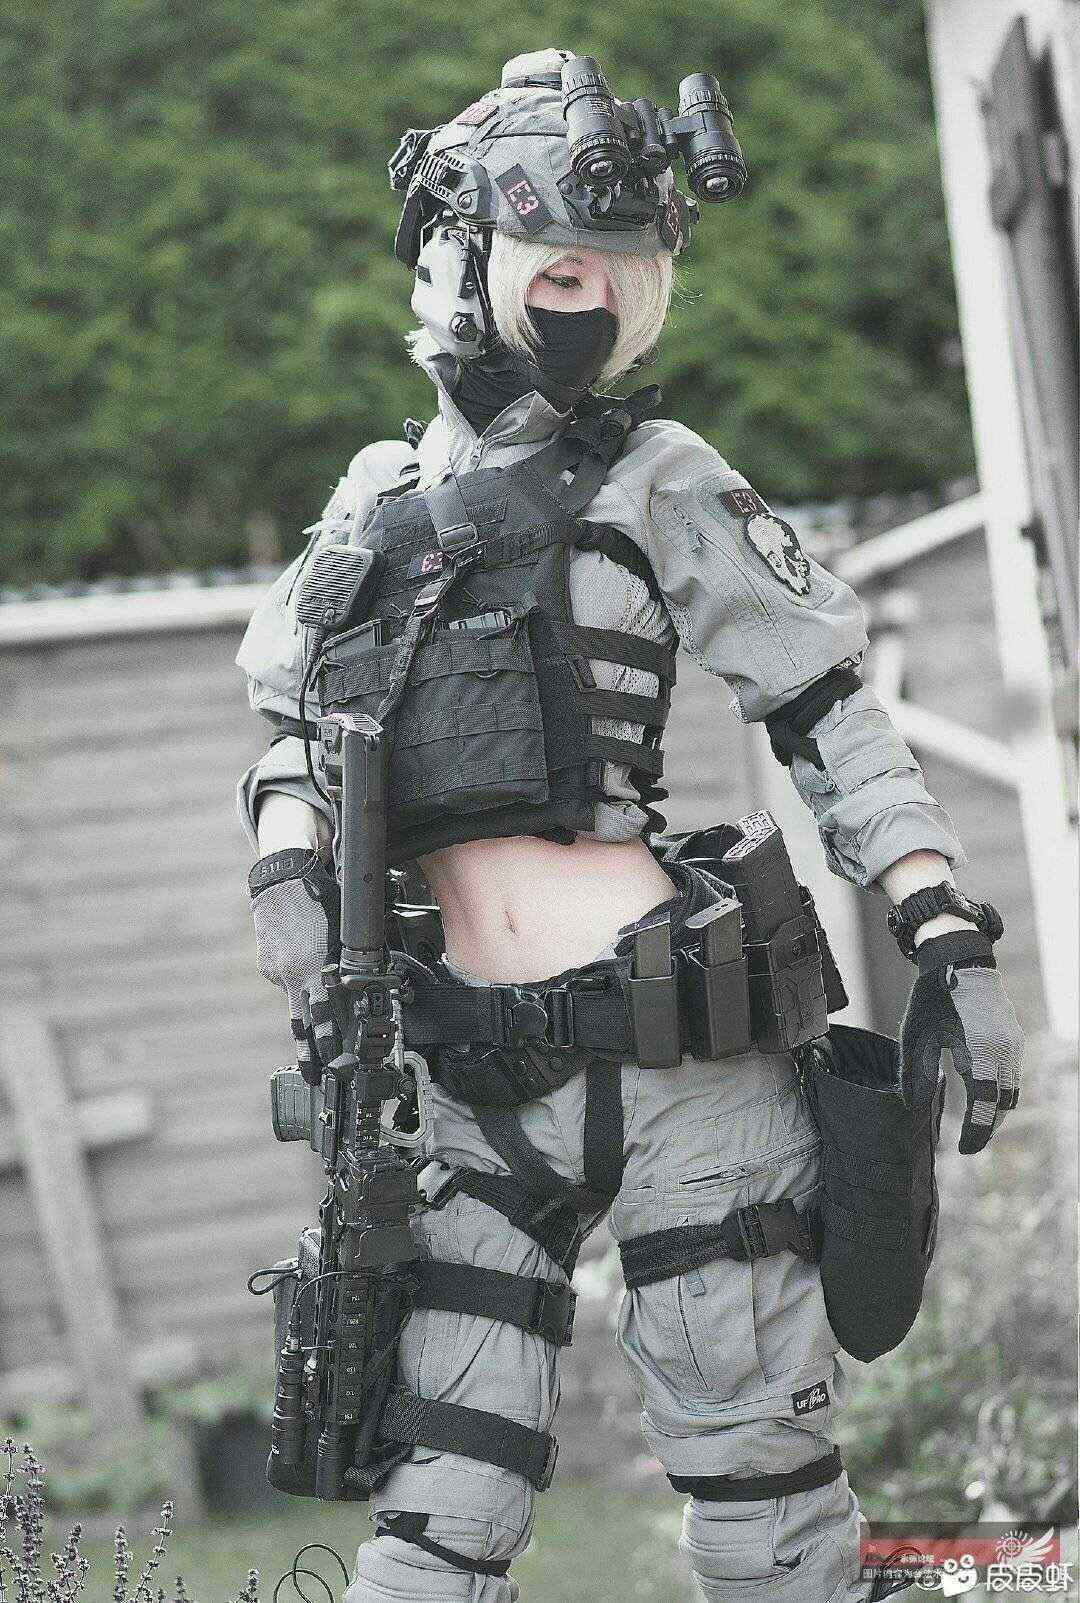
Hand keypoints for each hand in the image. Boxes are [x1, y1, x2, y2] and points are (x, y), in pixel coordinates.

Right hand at [249, 848, 341, 1078]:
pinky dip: (297, 990)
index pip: (324, 1015)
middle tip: (316, 1078)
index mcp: (314, 965)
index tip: (333, 1065)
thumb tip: (357, 987)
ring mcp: (277, 971)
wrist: (281, 878)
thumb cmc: (320, 898)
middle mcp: (293, 973)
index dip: (329, 1042)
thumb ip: (346, 960)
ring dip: (302, 1036)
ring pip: (294, 1006)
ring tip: (306, 1065)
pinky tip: (303, 991)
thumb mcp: (341, 930)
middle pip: (304, 1023)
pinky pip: (286, 985)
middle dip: (312, 1052)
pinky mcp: (268, 966)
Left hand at [900, 930, 1023, 1153]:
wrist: (959, 958)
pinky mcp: (1013, 1039)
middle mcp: (1004, 1049)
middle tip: (968, 1147)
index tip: (964, 1151)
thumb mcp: (916, 1035)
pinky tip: (983, 1102)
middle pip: (1001, 1103)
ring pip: (1011, 1092)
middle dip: (986, 1128)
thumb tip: (913, 1109)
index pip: (984, 1104)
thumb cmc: (933, 996)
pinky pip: (1012, 1076)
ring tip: (974, 1130)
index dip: (975, 1132)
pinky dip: (1000, 1094)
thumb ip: (915, 1073)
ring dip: (995, 1113)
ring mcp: (1013, 1044)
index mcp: (981, 1049)